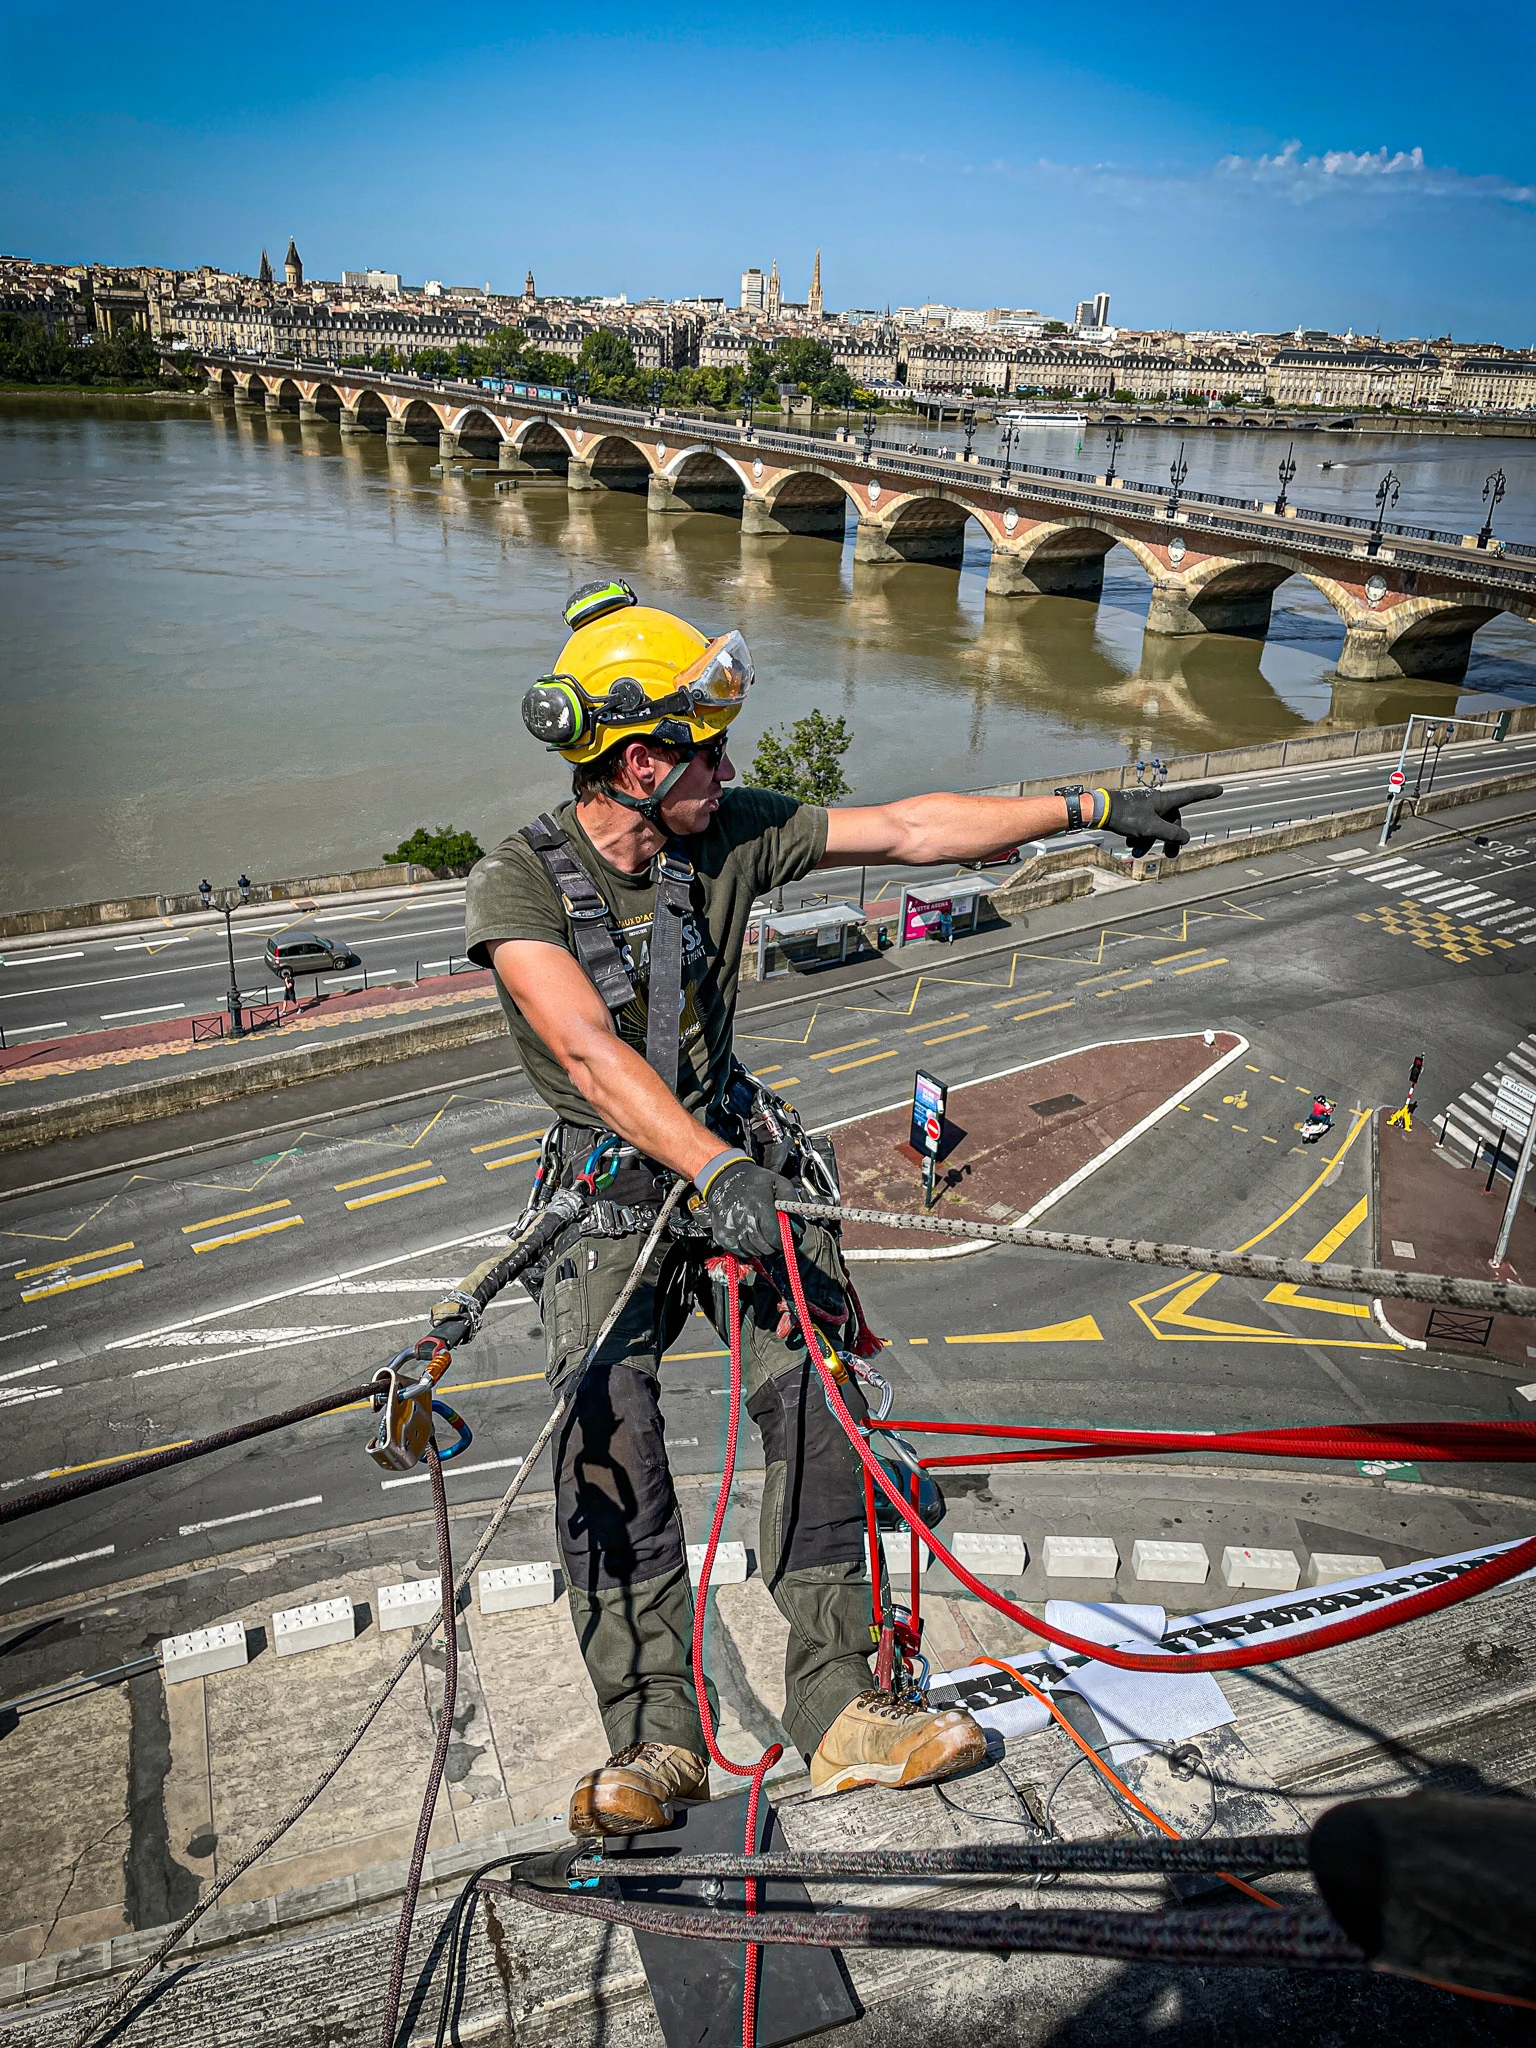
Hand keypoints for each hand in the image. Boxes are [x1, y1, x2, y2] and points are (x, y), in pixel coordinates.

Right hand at [697, 1155, 796, 1260]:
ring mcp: (731, 1228)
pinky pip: (740, 1252)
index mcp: (759, 1205)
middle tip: (776, 1237)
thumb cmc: (754, 1181)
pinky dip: (748, 1248)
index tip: (787, 1237)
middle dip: (774, 1245)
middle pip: (765, 1247)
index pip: (775, 1236)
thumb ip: (791, 1201)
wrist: (725, 1177)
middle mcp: (744, 1219)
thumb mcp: (778, 1182)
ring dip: (762, 1247)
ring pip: (754, 1251)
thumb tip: (798, 1225)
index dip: (784, 1240)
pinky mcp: (722, 1234)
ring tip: (763, 1234)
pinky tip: (750, 1236)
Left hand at [1102, 782, 1222, 858]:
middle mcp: (1157, 802)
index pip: (1190, 796)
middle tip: (1169, 856)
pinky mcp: (1133, 813)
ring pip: (1156, 826)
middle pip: (1172, 821)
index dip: (1205, 793)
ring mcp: (1145, 807)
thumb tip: (1185, 838)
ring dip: (1149, 841)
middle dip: (1169, 839)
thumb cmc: (1125, 816)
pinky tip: (1130, 845)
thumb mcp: (1151, 828)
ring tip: (1138, 852)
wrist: (1099, 811)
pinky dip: (1139, 837)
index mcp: (1164, 800)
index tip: (1220, 789)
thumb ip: (1171, 833)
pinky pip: (1144, 826)